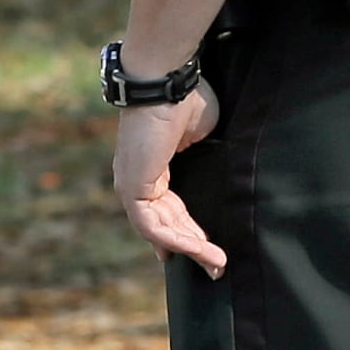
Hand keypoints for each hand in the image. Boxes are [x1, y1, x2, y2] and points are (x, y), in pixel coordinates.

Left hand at [111, 86, 226, 278]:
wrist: (166, 83)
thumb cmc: (185, 99)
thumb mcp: (201, 134)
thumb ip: (204, 154)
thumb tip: (218, 161)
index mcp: (150, 166)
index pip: (166, 207)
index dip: (185, 229)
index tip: (202, 249)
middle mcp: (136, 179)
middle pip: (165, 224)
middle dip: (193, 246)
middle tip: (217, 266)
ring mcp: (131, 185)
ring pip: (159, 231)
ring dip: (190, 249)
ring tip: (217, 263)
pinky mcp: (132, 188)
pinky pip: (151, 226)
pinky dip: (176, 239)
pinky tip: (200, 250)